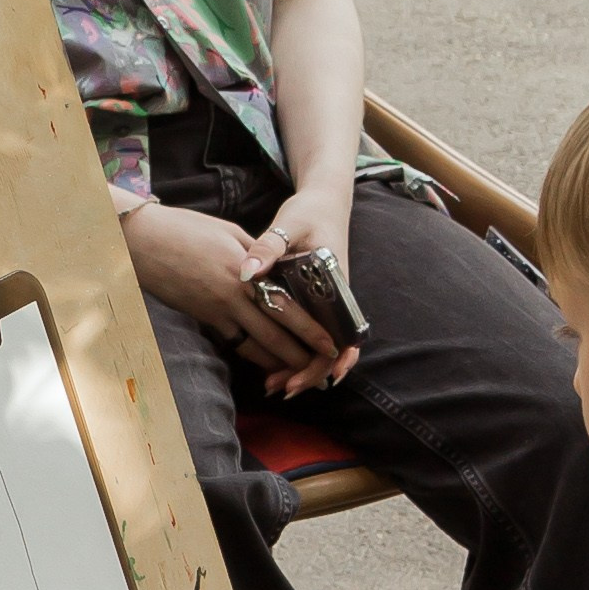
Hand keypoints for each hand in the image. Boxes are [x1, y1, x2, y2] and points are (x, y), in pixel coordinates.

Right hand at [121, 202, 352, 397]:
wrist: (143, 240)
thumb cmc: (187, 228)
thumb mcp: (231, 232)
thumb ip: (257, 253)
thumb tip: (276, 268)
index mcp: (246, 271)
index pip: (286, 306)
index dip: (309, 330)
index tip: (329, 345)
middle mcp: (234, 296)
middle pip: (274, 334)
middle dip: (300, 357)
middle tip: (320, 374)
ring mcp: (216, 310)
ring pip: (254, 346)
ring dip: (276, 363)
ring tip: (297, 376)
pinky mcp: (201, 318)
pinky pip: (232, 342)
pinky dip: (251, 354)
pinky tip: (264, 363)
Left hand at [228, 182, 360, 394]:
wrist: (325, 201)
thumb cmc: (310, 212)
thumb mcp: (289, 225)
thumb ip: (268, 247)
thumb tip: (246, 272)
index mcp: (336, 285)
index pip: (342, 335)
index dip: (328, 361)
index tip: (308, 378)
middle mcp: (336, 300)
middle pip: (330, 350)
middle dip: (307, 373)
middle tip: (278, 388)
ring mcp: (326, 303)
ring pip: (319, 346)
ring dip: (299, 367)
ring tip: (272, 383)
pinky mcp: (314, 302)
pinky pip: (310, 334)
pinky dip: (295, 351)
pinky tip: (273, 363)